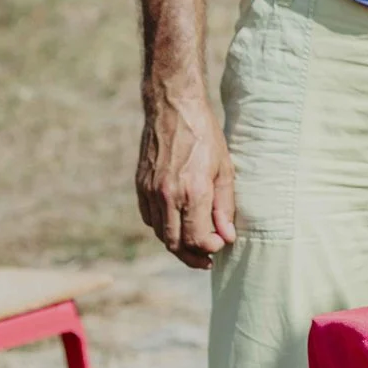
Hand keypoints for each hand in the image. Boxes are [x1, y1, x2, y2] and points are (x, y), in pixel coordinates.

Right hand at [136, 90, 234, 268]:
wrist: (173, 108)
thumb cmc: (205, 135)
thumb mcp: (224, 169)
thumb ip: (225, 206)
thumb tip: (226, 237)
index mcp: (192, 191)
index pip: (197, 238)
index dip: (209, 248)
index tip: (220, 246)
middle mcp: (167, 195)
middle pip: (175, 242)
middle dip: (192, 256)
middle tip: (207, 259)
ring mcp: (150, 191)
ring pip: (160, 233)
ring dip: (177, 244)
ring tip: (195, 246)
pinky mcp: (140, 186)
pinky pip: (149, 218)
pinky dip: (163, 228)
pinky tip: (178, 225)